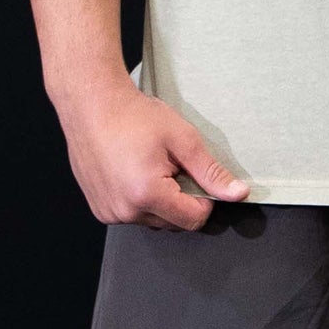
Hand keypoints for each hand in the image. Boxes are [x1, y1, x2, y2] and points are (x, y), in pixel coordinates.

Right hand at [56, 72, 248, 230]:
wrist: (91, 105)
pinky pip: (131, 215)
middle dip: (179, 199)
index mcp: (147, 194)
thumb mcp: (182, 139)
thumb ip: (211, 172)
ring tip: (147, 167)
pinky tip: (132, 173)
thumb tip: (238, 194)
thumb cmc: (133, 116)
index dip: (203, 200)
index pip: (193, 220)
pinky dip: (138, 201)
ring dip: (158, 202)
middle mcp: (125, 210)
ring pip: (152, 221)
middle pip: (173, 223)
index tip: (194, 176)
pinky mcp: (99, 210)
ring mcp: (109, 212)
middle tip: (167, 166)